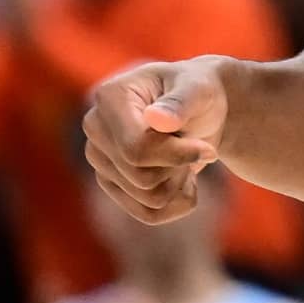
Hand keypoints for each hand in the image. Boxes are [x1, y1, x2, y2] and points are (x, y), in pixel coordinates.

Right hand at [82, 57, 228, 225]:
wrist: (200, 108)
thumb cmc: (199, 92)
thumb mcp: (199, 88)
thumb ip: (181, 102)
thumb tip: (156, 119)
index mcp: (109, 97)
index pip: (137, 149)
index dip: (178, 155)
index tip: (208, 149)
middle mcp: (95, 129)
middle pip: (142, 178)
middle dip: (180, 166)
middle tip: (195, 145)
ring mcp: (99, 159)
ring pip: (148, 199)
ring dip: (180, 181)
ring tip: (185, 154)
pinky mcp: (110, 182)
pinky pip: (149, 214)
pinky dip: (177, 202)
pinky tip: (183, 177)